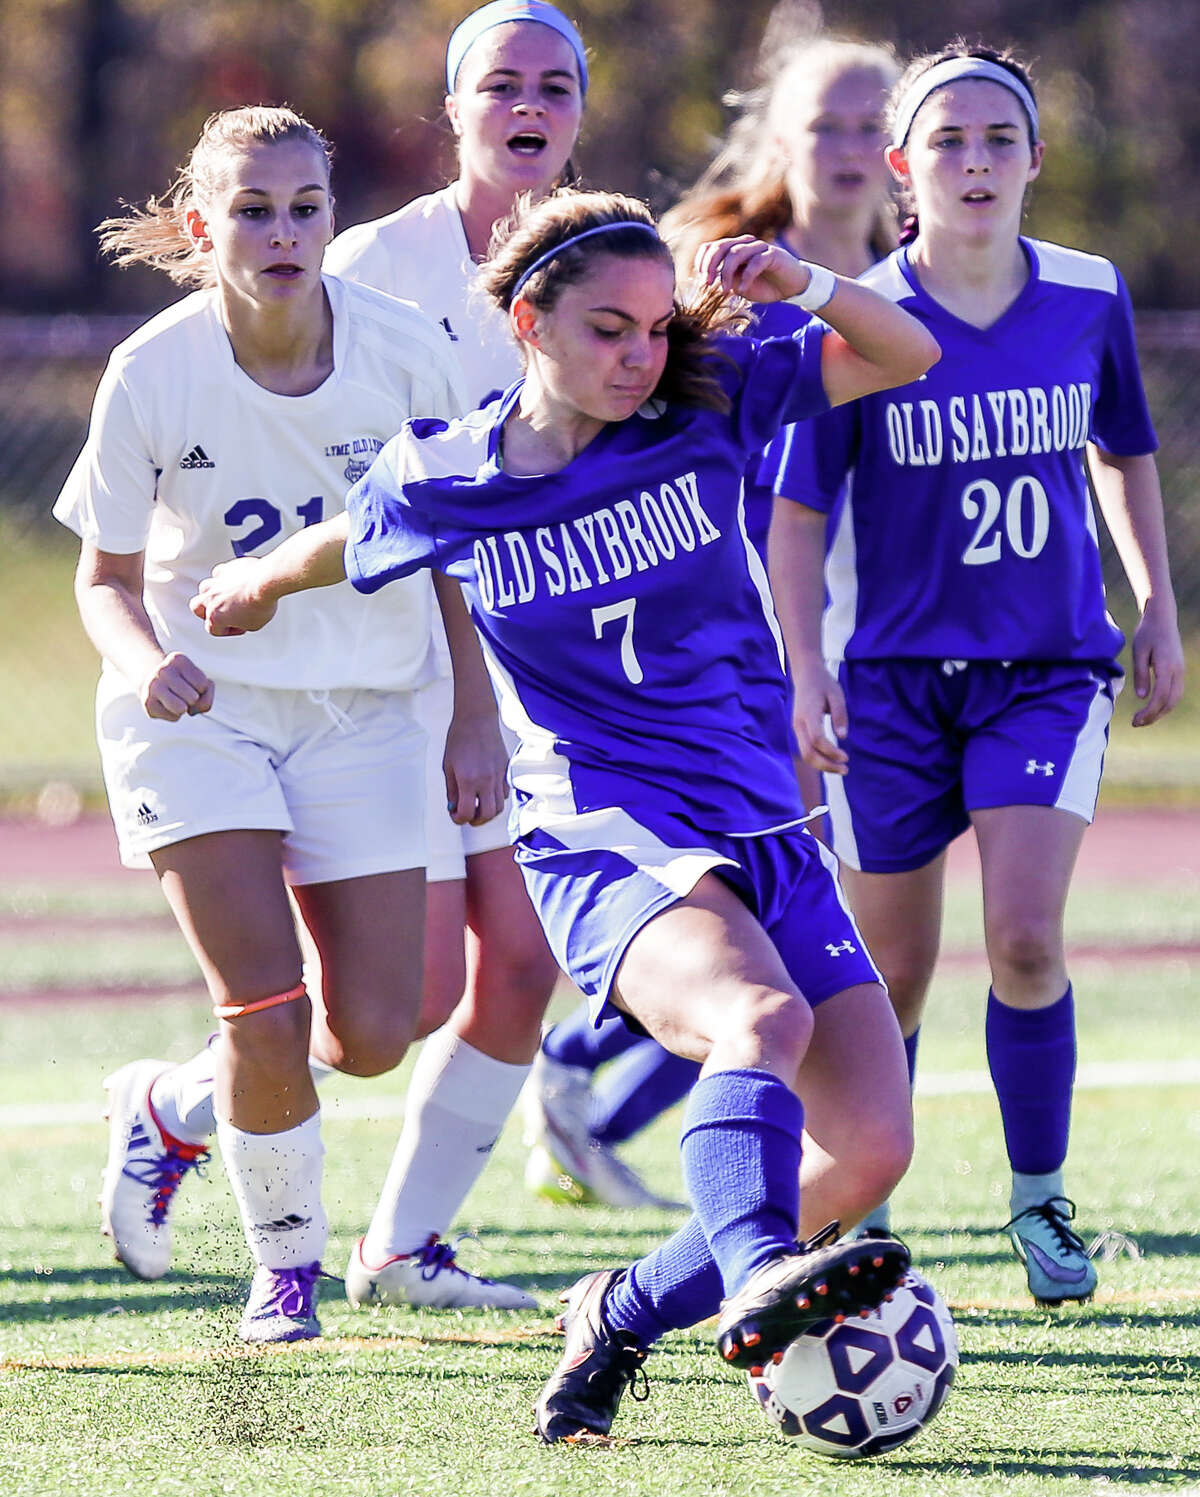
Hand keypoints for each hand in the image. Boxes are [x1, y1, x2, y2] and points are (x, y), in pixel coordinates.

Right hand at [140, 652, 213, 721]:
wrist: (151, 683)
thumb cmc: (183, 683)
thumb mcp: (201, 683)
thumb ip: (207, 697)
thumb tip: (190, 711)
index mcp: (179, 660)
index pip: (203, 684)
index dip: (201, 688)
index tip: (189, 682)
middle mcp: (164, 670)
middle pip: (193, 698)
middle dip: (192, 700)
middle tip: (181, 693)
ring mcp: (153, 686)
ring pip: (182, 709)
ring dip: (184, 709)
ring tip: (175, 700)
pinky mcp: (148, 703)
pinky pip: (173, 717)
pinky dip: (174, 715)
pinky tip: (165, 704)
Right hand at [190, 559, 277, 635]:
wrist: (266, 582)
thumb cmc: (261, 603)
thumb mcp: (254, 625)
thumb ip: (242, 623)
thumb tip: (242, 618)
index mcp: (215, 616)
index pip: (214, 629)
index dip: (229, 630)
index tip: (241, 627)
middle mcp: (211, 598)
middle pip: (197, 607)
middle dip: (206, 612)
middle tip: (222, 613)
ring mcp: (216, 582)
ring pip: (205, 588)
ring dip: (213, 593)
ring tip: (228, 596)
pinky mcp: (226, 569)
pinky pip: (219, 573)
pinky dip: (225, 578)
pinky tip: (236, 582)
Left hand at [443, 710, 508, 826]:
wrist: (477, 719)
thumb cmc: (460, 738)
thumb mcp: (448, 766)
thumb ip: (452, 790)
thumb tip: (454, 807)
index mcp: (468, 780)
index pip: (466, 813)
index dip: (458, 819)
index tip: (454, 814)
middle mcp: (486, 781)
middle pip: (487, 815)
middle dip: (475, 821)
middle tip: (467, 816)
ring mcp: (499, 776)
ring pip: (499, 807)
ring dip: (487, 812)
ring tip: (477, 807)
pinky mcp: (506, 771)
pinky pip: (504, 794)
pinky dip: (495, 799)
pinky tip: (486, 793)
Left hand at [694, 235, 818, 303]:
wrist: (791, 287)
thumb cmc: (764, 286)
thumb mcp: (739, 285)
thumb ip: (726, 280)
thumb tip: (709, 280)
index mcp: (734, 250)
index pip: (712, 247)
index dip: (702, 260)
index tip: (700, 277)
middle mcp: (745, 244)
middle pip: (721, 246)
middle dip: (710, 265)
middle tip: (707, 283)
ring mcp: (759, 248)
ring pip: (735, 253)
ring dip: (726, 273)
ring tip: (725, 291)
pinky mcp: (772, 255)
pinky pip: (755, 262)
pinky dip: (746, 277)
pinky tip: (742, 290)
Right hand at [791, 658, 848, 773]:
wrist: (806, 674)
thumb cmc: (823, 683)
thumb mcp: (836, 695)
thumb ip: (839, 715)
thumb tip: (842, 736)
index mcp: (808, 714)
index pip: (817, 739)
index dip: (831, 752)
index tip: (846, 757)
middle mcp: (798, 724)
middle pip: (808, 753)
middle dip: (826, 765)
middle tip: (845, 769)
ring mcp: (796, 728)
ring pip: (805, 754)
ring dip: (822, 765)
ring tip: (841, 768)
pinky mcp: (798, 730)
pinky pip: (806, 749)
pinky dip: (818, 758)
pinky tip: (832, 760)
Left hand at [1130, 596, 1184, 726]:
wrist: (1162, 618)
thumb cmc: (1147, 633)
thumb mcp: (1139, 652)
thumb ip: (1140, 674)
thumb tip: (1142, 697)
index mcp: (1166, 666)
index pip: (1161, 696)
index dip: (1149, 712)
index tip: (1135, 721)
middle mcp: (1177, 670)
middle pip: (1170, 702)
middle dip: (1154, 716)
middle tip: (1136, 723)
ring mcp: (1180, 670)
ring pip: (1175, 699)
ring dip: (1160, 712)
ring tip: (1143, 719)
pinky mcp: (1179, 670)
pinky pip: (1175, 692)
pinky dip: (1165, 703)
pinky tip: (1152, 707)